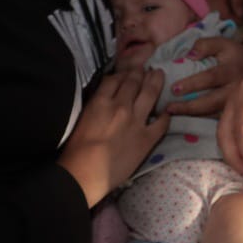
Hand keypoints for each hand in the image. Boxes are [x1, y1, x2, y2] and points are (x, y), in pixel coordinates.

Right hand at [56, 68, 168, 205]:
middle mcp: (121, 106)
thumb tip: (102, 99)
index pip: (115, 78)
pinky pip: (162, 123)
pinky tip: (168, 111)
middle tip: (147, 68)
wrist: (85, 173)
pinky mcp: (147, 138)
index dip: (123, 72)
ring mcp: (136, 121)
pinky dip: (166, 115)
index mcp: (101, 101)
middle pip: (134, 81)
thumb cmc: (74, 151)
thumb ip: (94, 105)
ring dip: (155, 82)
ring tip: (159, 74)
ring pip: (150, 94)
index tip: (128, 71)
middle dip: (141, 72)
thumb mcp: (80, 118)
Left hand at [165, 36, 242, 115]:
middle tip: (169, 108)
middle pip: (211, 101)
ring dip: (192, 116)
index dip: (192, 84)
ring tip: (172, 114)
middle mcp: (235, 90)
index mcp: (231, 71)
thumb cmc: (237, 56)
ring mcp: (236, 104)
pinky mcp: (236, 112)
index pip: (211, 78)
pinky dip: (202, 122)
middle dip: (189, 107)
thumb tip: (189, 55)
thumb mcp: (223, 44)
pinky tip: (187, 121)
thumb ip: (205, 45)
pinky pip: (219, 120)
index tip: (174, 89)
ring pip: (214, 114)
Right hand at [203, 0, 242, 21]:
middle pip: (216, 15)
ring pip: (213, 9)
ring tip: (235, 12)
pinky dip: (220, 6)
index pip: (223, 16)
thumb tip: (240, 16)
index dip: (233, 21)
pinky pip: (212, 2)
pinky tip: (227, 3)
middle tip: (240, 19)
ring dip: (223, 13)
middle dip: (227, 19)